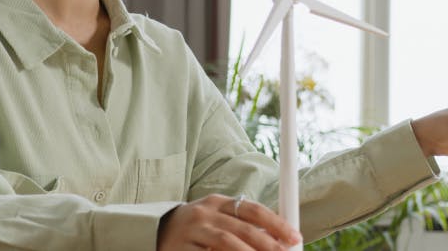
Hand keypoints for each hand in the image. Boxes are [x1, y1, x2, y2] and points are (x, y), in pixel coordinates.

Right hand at [157, 194, 301, 250]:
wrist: (154, 231)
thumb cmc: (195, 227)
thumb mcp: (216, 217)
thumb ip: (241, 223)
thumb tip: (277, 237)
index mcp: (218, 202)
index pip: (253, 209)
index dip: (276, 223)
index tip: (294, 236)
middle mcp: (205, 213)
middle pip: (242, 228)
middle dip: (268, 243)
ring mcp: (192, 231)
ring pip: (226, 242)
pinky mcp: (181, 249)